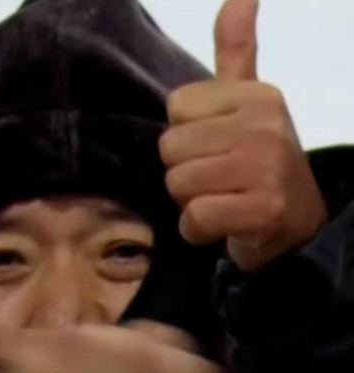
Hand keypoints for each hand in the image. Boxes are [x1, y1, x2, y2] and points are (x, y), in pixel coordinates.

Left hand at [162, 0, 327, 271]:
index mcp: (257, 94)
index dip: (187, 135)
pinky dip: (200, 230)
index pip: (175, 109)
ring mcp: (266, 167)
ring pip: (178, 183)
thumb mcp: (247, 98)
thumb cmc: (258, 158)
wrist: (296, 220)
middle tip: (220, 178)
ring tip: (223, 198)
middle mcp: (266, 124)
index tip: (218, 146)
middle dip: (185, 172)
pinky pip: (194, 218)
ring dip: (191, 202)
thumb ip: (236, 48)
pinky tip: (226, 224)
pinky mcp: (262, 209)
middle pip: (170, 148)